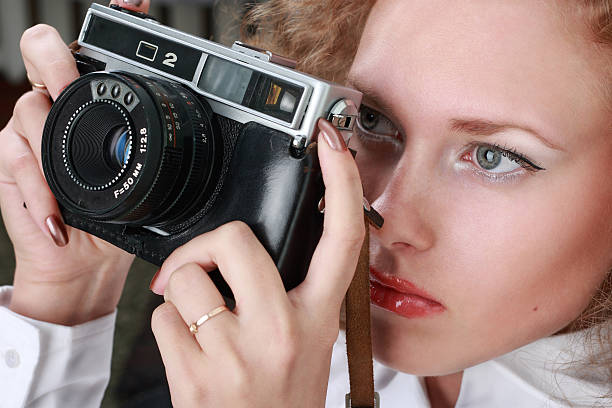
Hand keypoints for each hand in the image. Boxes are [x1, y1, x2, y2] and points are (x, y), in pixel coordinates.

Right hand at [0, 0, 151, 325]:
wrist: (83, 260)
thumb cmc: (114, 218)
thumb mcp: (142, 181)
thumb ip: (153, 151)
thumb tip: (199, 128)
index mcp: (93, 104)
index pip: (94, 48)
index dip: (110, 19)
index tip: (132, 3)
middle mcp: (58, 105)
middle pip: (42, 49)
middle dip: (59, 61)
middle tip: (74, 85)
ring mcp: (28, 130)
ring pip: (31, 105)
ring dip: (53, 143)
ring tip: (74, 186)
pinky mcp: (8, 159)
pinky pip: (20, 160)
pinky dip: (43, 193)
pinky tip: (59, 217)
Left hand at [149, 119, 363, 406]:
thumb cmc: (284, 400)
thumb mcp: (309, 342)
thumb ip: (294, 295)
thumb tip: (250, 255)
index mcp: (319, 317)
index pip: (342, 238)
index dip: (340, 181)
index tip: (329, 142)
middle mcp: (283, 330)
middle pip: (235, 237)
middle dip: (206, 246)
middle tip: (205, 267)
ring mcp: (238, 353)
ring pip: (184, 279)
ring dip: (181, 296)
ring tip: (201, 325)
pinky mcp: (196, 377)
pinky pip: (160, 319)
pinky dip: (166, 329)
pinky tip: (189, 352)